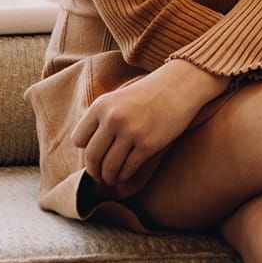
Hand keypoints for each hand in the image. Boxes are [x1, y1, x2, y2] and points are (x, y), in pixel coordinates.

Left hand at [70, 60, 225, 188]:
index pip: (79, 140)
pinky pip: (128, 168)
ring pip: (109, 166)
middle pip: (92, 157)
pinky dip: (124, 175)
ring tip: (111, 178)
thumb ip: (102, 119)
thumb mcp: (120, 98)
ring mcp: (131, 132)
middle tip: (99, 175)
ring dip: (108, 177)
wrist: (182, 84)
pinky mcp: (148, 144)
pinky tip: (126, 173)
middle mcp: (113, 118)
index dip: (86, 149)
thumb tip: (90, 152)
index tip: (96, 152)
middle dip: (94, 171)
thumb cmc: (151, 93)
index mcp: (101, 106)